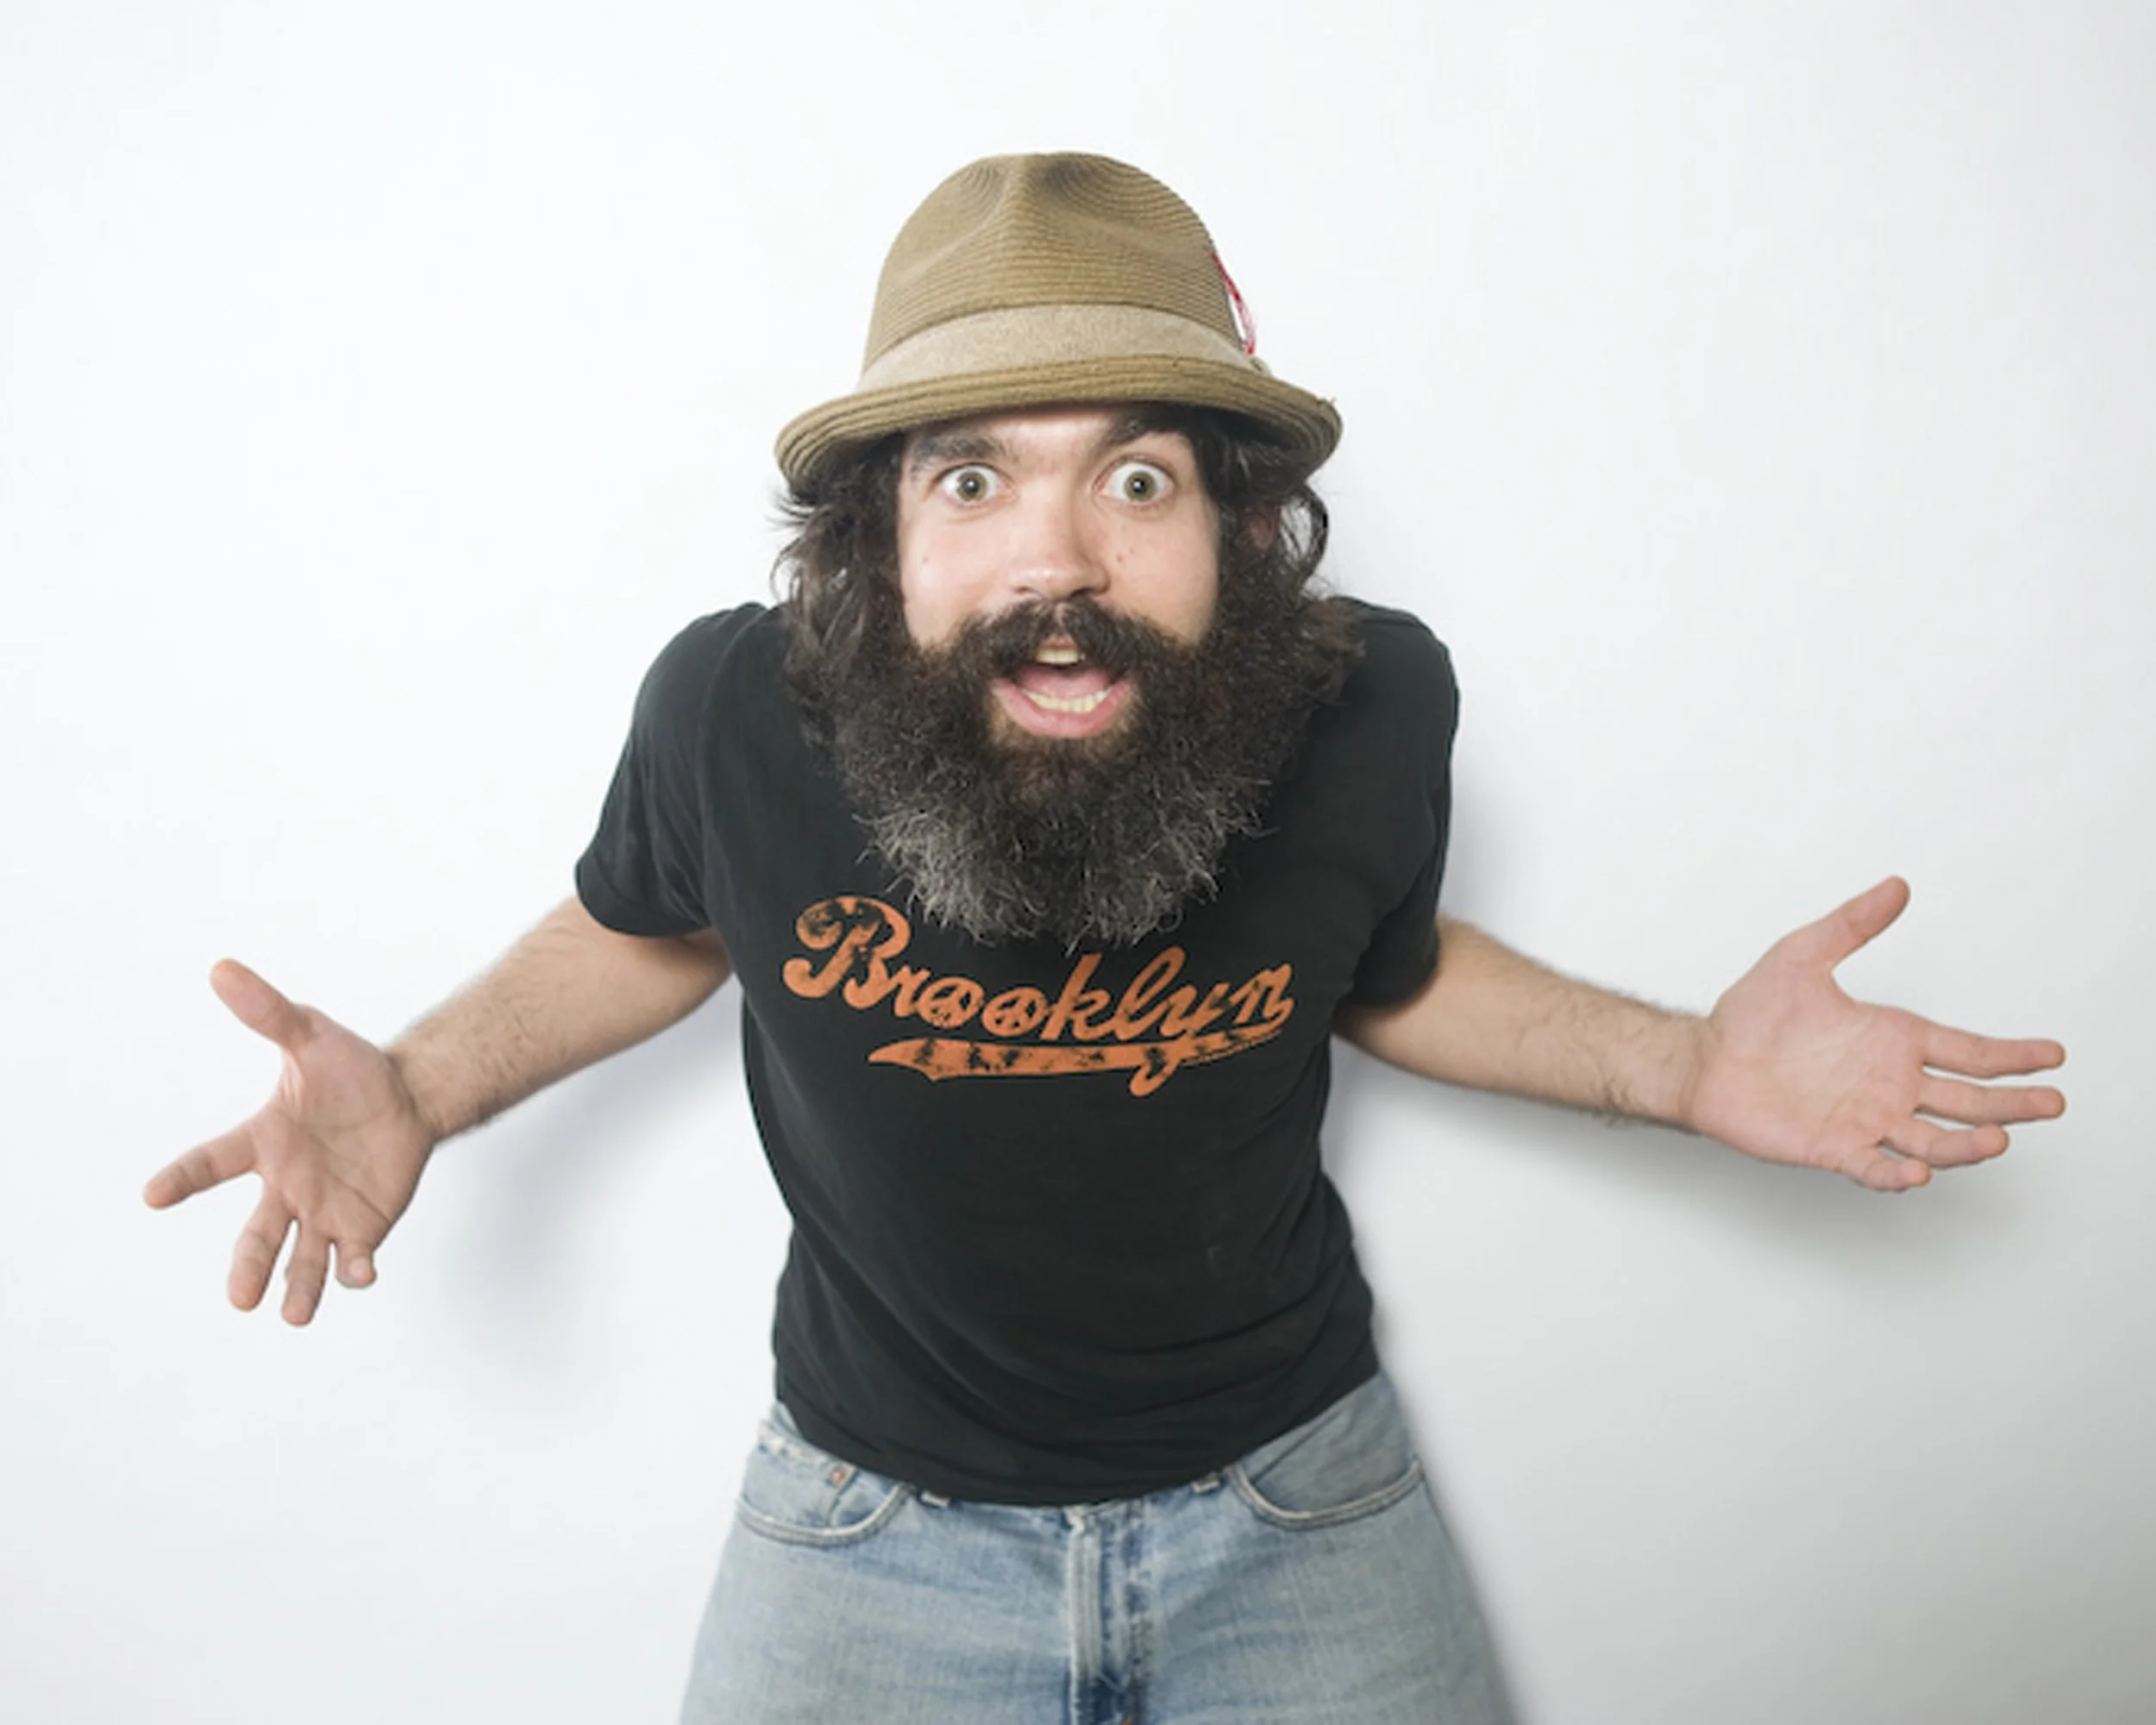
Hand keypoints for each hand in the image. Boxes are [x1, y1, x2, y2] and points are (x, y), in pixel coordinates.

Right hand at [146, 960, 436, 1322]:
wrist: (409, 1095)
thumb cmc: (350, 1067)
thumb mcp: (310, 1035)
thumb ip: (268, 1013)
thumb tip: (222, 967)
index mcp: (263, 1143)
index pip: (213, 1160)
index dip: (183, 1177)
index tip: (152, 1194)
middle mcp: (286, 1186)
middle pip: (258, 1234)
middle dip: (248, 1267)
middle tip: (239, 1298)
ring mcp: (323, 1211)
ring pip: (302, 1261)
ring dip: (297, 1291)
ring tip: (291, 1317)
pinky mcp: (363, 1226)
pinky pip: (354, 1258)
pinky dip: (356, 1271)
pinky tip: (360, 1274)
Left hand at [1683, 878, 2065, 1190]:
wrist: (1704, 1058)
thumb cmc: (1752, 1012)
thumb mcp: (1803, 954)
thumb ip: (1852, 923)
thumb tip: (1897, 886)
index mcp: (1893, 1039)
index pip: (1968, 1050)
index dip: (2012, 1055)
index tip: (2055, 1056)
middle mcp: (1889, 1083)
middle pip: (1967, 1099)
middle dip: (2013, 1103)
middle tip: (2054, 1104)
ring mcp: (1865, 1118)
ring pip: (1933, 1139)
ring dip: (1966, 1144)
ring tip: (1998, 1138)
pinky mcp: (1833, 1147)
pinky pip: (1874, 1166)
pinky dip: (1897, 1173)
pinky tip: (1919, 1172)